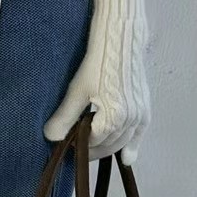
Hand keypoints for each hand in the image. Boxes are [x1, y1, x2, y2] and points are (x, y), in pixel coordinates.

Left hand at [44, 0, 149, 163]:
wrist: (121, 38)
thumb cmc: (97, 61)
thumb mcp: (77, 90)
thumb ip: (65, 118)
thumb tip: (51, 138)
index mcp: (114, 118)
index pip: (92, 144)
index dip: (77, 146)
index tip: (64, 146)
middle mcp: (132, 120)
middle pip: (108, 146)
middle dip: (91, 149)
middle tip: (73, 147)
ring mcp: (141, 114)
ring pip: (122, 142)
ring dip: (107, 147)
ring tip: (90, 147)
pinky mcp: (146, 107)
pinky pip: (139, 134)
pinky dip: (132, 145)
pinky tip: (127, 158)